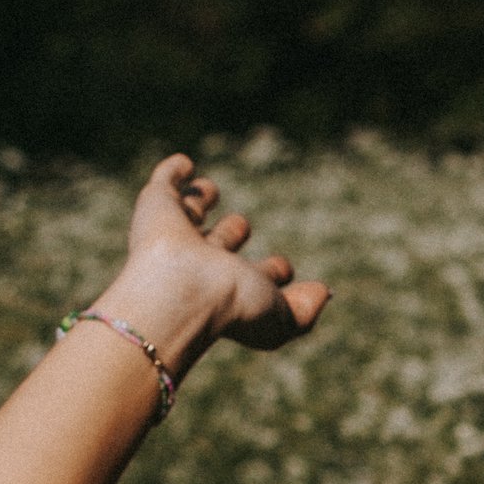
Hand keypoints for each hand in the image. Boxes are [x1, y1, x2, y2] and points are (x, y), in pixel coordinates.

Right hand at [96, 154, 331, 362]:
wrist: (183, 291)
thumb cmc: (234, 307)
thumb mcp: (281, 319)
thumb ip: (305, 310)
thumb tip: (326, 293)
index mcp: (231, 289)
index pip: (252, 279)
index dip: (270, 273)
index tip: (284, 268)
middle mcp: (202, 262)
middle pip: (218, 244)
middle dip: (231, 234)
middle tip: (242, 226)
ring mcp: (177, 233)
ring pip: (190, 213)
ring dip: (199, 200)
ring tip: (209, 190)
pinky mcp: (157, 206)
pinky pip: (165, 184)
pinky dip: (173, 172)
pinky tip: (184, 164)